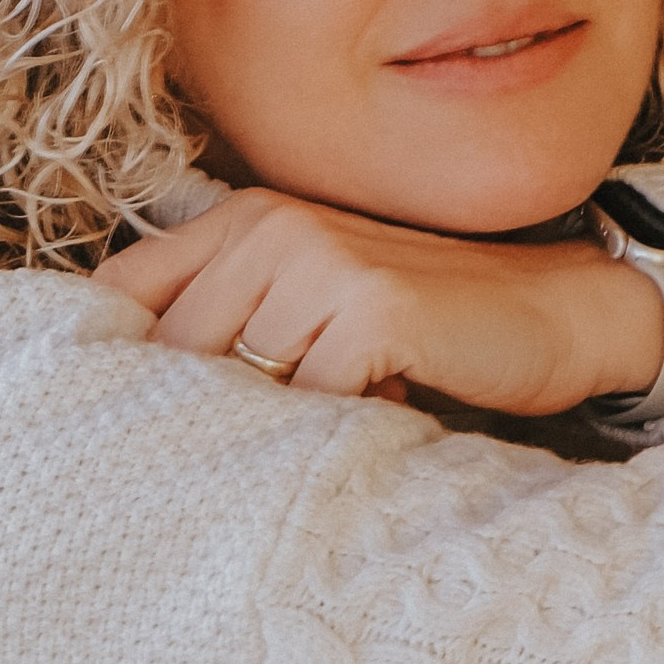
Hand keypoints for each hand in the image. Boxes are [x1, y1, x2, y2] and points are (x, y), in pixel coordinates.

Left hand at [111, 187, 663, 415]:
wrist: (552, 311)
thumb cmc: (421, 324)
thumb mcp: (308, 304)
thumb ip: (227, 324)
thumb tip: (123, 401)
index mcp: (242, 218)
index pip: (120, 292)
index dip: (111, 366)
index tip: (116, 426)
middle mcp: (271, 226)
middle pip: (173, 353)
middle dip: (199, 415)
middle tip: (250, 445)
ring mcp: (320, 261)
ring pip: (236, 383)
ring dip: (273, 428)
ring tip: (326, 424)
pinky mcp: (371, 308)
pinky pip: (306, 403)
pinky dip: (329, 433)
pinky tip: (376, 415)